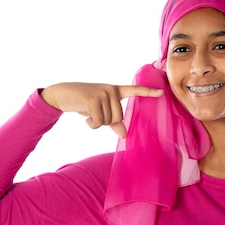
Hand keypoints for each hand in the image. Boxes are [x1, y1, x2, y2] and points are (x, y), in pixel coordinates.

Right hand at [40, 82, 163, 137]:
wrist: (62, 94)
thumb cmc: (82, 103)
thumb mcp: (100, 111)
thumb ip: (113, 122)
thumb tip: (124, 134)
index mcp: (115, 90)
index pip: (134, 90)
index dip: (148, 92)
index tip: (162, 93)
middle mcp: (111, 90)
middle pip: (119, 117)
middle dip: (106, 121)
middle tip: (94, 114)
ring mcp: (103, 93)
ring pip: (109, 120)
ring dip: (97, 122)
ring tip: (88, 112)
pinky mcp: (94, 99)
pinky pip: (100, 121)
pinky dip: (92, 123)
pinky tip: (85, 115)